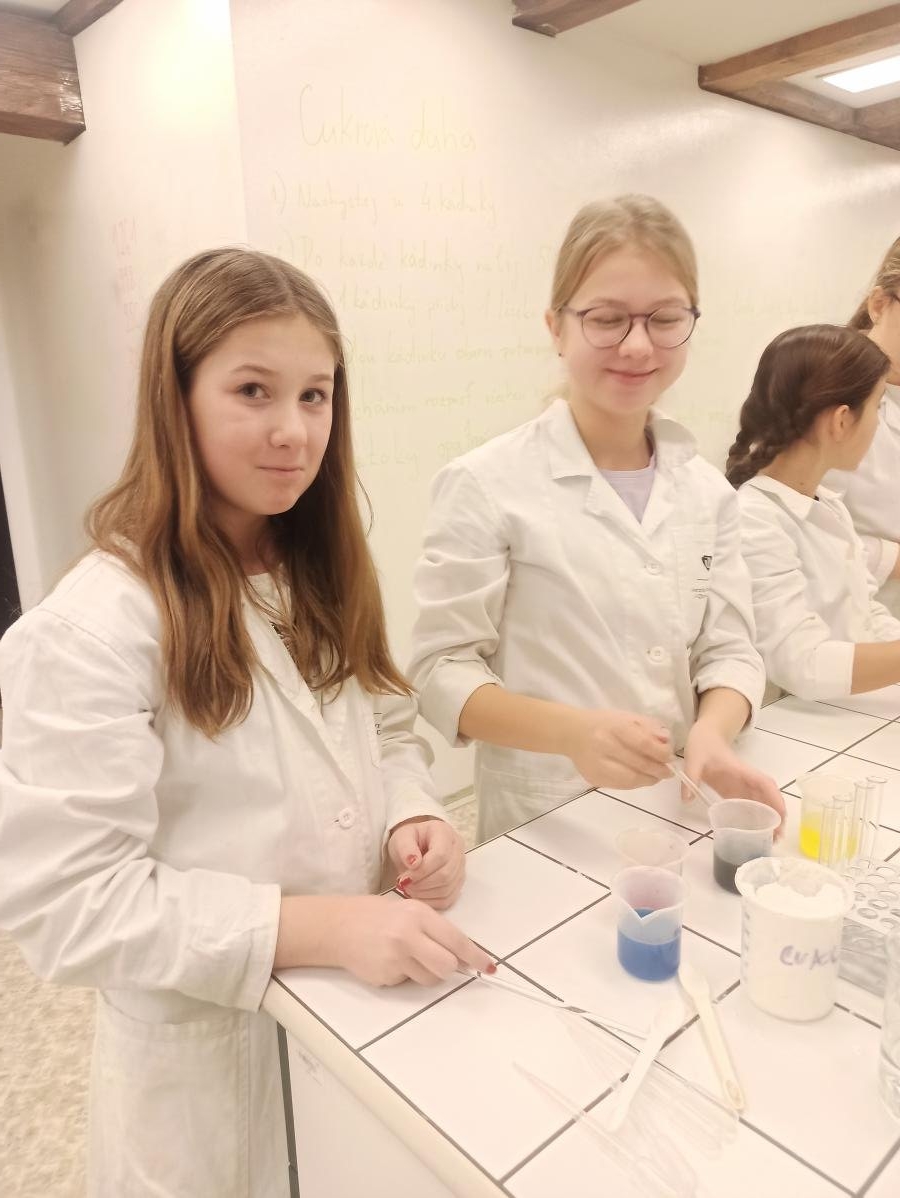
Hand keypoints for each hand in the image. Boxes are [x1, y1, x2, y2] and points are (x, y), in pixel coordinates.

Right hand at [331, 894, 493, 985]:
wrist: (337, 926)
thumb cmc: (375, 915)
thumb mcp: (408, 911)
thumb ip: (434, 930)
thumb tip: (461, 954)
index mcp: (418, 915)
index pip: (456, 940)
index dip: (476, 957)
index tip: (489, 967)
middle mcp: (408, 936)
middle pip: (447, 966)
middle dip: (449, 968)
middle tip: (440, 962)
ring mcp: (395, 958)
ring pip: (429, 979)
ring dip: (425, 972)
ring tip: (406, 956)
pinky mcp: (385, 976)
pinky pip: (408, 982)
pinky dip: (404, 975)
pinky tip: (389, 960)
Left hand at [388, 817, 464, 909]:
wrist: (415, 846)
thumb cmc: (410, 840)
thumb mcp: (402, 837)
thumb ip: (405, 847)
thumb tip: (413, 863)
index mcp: (445, 833)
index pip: (441, 855)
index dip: (423, 870)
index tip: (405, 877)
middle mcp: (457, 849)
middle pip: (446, 874)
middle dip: (423, 884)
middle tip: (405, 885)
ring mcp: (460, 867)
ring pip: (448, 888)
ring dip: (425, 893)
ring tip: (409, 889)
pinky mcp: (457, 882)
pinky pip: (448, 898)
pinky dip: (431, 901)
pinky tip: (418, 895)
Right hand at [564, 709, 672, 789]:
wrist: (572, 733)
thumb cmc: (604, 723)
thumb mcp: (627, 717)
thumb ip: (649, 728)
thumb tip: (666, 741)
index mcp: (614, 726)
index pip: (643, 743)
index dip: (661, 753)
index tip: (670, 757)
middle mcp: (604, 745)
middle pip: (638, 764)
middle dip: (658, 770)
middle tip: (668, 771)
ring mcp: (597, 764)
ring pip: (630, 779)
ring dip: (648, 780)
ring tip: (656, 776)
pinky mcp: (593, 778)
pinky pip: (620, 785)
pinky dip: (635, 784)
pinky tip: (640, 778)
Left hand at [682, 721, 785, 834]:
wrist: (705, 736)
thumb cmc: (702, 745)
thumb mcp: (694, 759)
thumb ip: (691, 776)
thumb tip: (686, 800)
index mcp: (740, 770)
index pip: (763, 783)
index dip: (774, 798)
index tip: (781, 815)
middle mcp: (746, 779)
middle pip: (767, 796)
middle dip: (776, 814)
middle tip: (777, 837)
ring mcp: (741, 785)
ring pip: (761, 802)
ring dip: (768, 818)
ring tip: (771, 840)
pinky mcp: (734, 791)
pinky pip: (748, 805)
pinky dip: (755, 818)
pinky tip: (756, 833)